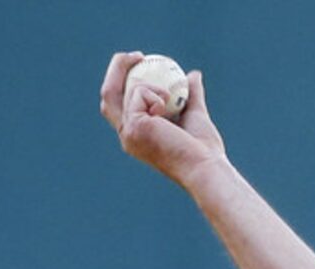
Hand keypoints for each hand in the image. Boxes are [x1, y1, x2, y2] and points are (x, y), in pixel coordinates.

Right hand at [100, 54, 225, 185]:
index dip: (125, 78)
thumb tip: (193, 75)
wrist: (206, 167)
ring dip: (145, 83)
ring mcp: (128, 133)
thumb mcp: (195, 115)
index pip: (120, 102)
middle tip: (138, 55)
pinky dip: (154, 93)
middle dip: (117, 68)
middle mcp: (127, 136)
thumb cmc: (204, 150)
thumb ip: (192, 95)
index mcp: (138, 135)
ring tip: (168, 96)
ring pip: (119, 90)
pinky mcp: (133, 126)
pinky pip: (138, 93)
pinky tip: (167, 106)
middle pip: (108, 93)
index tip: (142, 61)